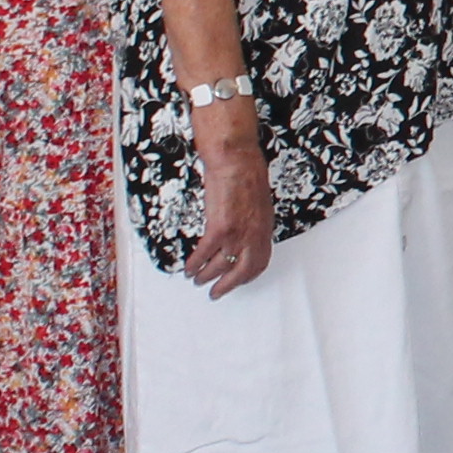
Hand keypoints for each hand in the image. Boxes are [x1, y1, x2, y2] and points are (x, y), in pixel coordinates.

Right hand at [186, 120, 273, 295]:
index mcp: (264, 228)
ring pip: (220, 266)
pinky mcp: (219, 229)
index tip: (237, 281)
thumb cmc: (247, 172)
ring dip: (206, 276)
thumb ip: (253, 220)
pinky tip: (188, 267)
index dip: (247, 275)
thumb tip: (245, 233)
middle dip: (227, 285)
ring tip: (197, 279)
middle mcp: (254, 234)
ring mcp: (237, 233)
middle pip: (242, 271)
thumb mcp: (259, 202)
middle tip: (216, 292)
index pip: (260, 261)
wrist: (235, 159)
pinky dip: (194, 263)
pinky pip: (204, 254)